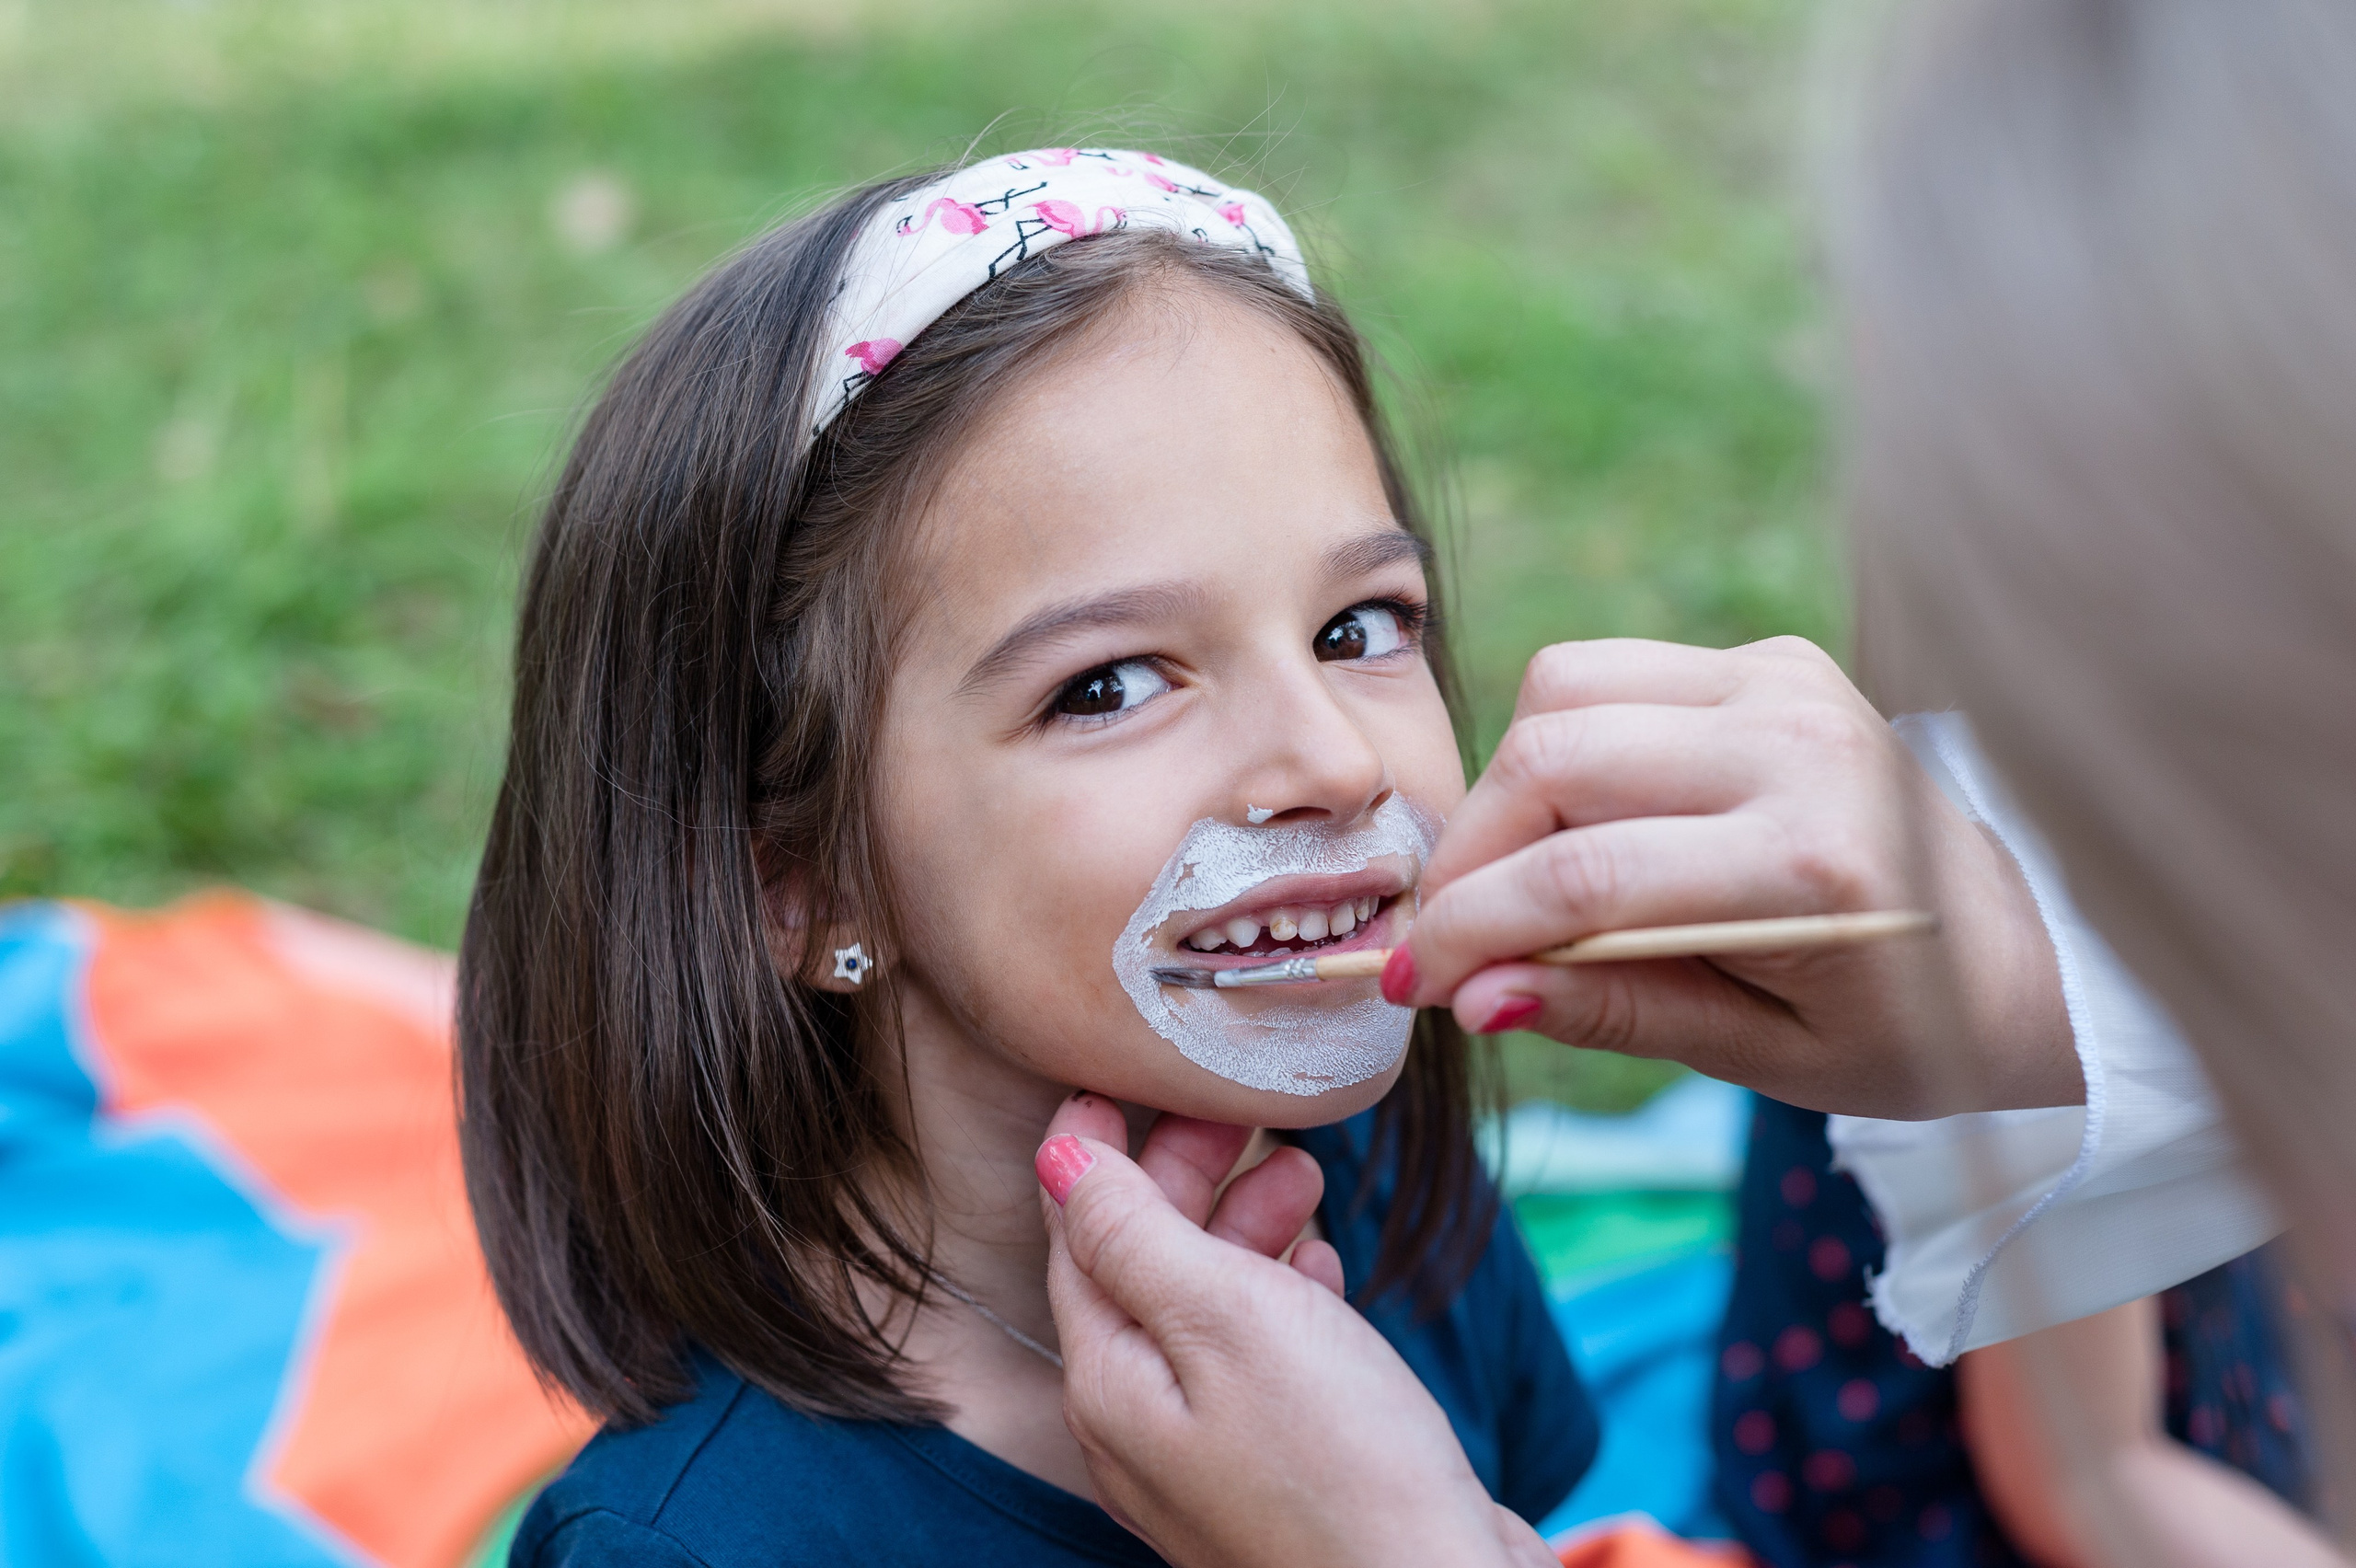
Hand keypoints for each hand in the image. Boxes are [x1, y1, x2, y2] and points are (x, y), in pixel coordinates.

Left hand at [1038, 1095, 1555, 1567]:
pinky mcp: (1275, 1473)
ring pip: (1201, 1310)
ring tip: (1301, 1172)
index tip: (1125, 1075)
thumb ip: (1135, 1233)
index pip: (1076, 1236)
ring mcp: (1205, 1458)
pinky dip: (1279, 1297)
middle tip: (1242, 1111)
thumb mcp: (1227, 1316)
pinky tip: (1319, 1266)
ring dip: (1242, 1227)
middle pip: (1138, 1268)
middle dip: (1185, 1177)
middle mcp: (1140, 1426)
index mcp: (1108, 1382)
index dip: (1098, 1148)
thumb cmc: (1340, 1464)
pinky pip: (1253, 1361)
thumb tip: (1057, 1158)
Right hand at [1392, 637, 2077, 1117]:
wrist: (2028, 951)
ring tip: (1514, 880)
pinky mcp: (1774, 659)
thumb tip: (1474, 997)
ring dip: (1507, 789)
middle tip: (1445, 937)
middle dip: (1468, 856)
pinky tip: (1586, 822)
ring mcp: (1787, 683)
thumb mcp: (1767, 1058)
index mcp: (1813, 866)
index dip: (1470, 930)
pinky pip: (1608, 673)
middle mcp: (1799, 746)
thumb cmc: (1906, 1027)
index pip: (1584, 878)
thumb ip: (1616, 1011)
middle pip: (1551, 761)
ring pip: (1562, 692)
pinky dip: (1564, 745)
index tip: (1412, 982)